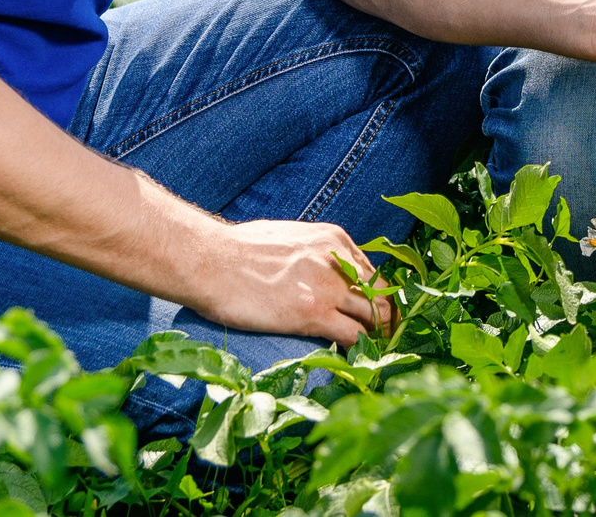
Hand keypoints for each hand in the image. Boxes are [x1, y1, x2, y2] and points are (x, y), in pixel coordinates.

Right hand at [186, 218, 390, 344]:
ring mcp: (328, 287)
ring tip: (374, 353)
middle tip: (382, 337)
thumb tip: (311, 271)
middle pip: (381, 292)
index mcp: (333, 238)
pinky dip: (360, 349)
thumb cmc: (236, 249)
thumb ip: (310, 253)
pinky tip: (354, 359)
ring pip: (375, 315)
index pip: (370, 270)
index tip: (370, 313)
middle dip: (385, 316)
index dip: (373, 295)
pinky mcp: (313, 314)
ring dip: (378, 335)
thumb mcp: (287, 237)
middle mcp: (338, 259)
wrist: (210, 260)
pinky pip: (355, 335)